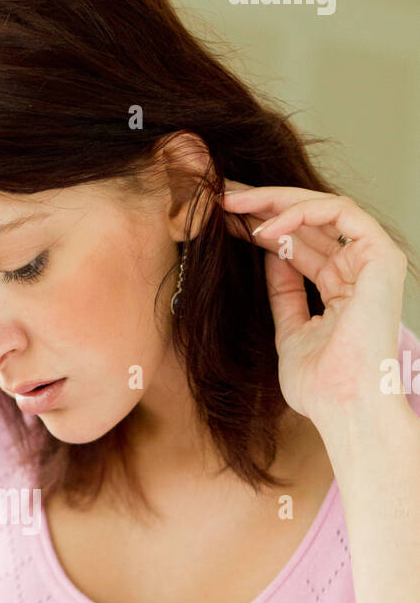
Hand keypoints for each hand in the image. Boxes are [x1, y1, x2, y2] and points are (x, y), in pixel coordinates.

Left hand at [221, 180, 407, 424]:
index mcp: (343, 289)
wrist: (343, 406)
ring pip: (322, 209)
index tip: (222, 221)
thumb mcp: (290, 330)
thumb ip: (284, 292)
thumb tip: (271, 254)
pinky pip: (341, 212)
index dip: (260, 228)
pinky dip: (301, 213)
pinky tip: (266, 227)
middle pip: (309, 223)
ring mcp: (373, 261)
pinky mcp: (381, 255)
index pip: (300, 245)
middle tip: (222, 196)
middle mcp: (361, 270)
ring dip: (274, 202)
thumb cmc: (320, 386)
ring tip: (234, 204)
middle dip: (262, 206)